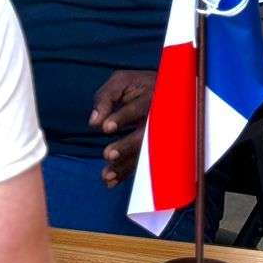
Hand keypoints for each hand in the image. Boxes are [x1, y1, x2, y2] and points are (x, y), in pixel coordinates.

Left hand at [89, 69, 156, 187]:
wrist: (168, 91)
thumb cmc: (140, 85)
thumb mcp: (121, 82)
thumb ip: (105, 98)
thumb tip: (94, 123)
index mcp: (152, 96)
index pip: (137, 108)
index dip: (122, 117)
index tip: (106, 128)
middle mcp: (160, 117)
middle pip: (145, 135)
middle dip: (127, 146)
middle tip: (108, 154)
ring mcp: (161, 135)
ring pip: (145, 153)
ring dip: (126, 165)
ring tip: (107, 175)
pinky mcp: (156, 149)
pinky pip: (144, 163)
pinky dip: (127, 172)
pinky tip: (112, 181)